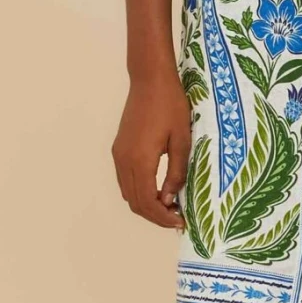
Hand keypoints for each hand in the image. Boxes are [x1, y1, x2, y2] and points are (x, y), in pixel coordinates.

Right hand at [112, 71, 191, 231]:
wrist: (150, 80)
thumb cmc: (171, 105)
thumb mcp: (182, 140)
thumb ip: (176, 172)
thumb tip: (169, 199)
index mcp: (140, 160)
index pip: (147, 202)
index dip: (163, 217)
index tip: (180, 222)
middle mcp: (124, 160)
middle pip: (135, 202)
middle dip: (155, 216)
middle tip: (177, 218)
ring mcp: (119, 154)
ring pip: (128, 193)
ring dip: (146, 204)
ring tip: (170, 206)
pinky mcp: (119, 148)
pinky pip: (125, 180)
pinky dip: (139, 191)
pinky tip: (158, 189)